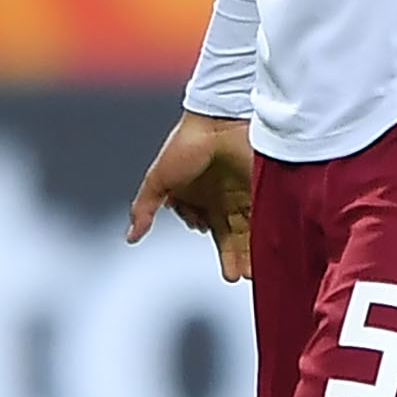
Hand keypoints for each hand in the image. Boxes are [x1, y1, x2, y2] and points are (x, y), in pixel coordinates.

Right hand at [128, 108, 255, 281]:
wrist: (218, 119)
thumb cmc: (186, 143)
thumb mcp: (159, 180)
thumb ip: (144, 209)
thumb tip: (130, 237)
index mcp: (200, 196)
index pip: (210, 227)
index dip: (215, 243)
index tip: (219, 259)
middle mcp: (224, 197)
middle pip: (231, 235)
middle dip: (233, 257)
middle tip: (236, 276)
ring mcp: (244, 193)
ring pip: (249, 230)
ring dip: (249, 253)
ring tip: (252, 275)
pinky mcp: (261, 188)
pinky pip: (264, 218)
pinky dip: (265, 237)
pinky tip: (266, 254)